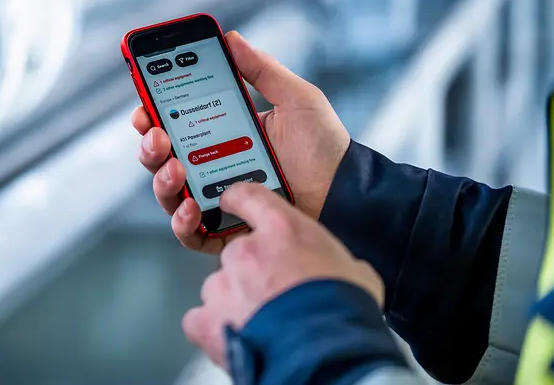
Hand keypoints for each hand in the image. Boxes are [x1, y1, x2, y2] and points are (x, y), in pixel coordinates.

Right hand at [132, 31, 350, 252]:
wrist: (346, 190)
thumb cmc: (323, 144)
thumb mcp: (296, 98)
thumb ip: (262, 70)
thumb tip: (231, 37)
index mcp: (221, 132)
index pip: (174, 122)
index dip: (152, 113)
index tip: (145, 105)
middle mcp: (211, 166)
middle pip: (162, 158)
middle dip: (150, 146)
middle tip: (157, 136)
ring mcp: (216, 200)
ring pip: (170, 194)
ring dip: (161, 180)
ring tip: (175, 169)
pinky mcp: (226, 230)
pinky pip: (192, 233)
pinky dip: (183, 223)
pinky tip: (191, 208)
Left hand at [182, 183, 382, 367]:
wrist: (329, 355)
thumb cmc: (345, 312)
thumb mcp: (353, 271)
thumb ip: (330, 259)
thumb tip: (336, 269)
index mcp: (282, 230)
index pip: (249, 197)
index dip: (239, 199)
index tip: (232, 201)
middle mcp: (246, 252)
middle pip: (237, 253)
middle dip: (250, 272)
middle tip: (274, 294)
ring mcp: (223, 286)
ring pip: (219, 286)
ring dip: (233, 301)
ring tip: (260, 321)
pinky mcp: (208, 321)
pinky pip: (200, 318)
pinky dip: (213, 327)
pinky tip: (235, 336)